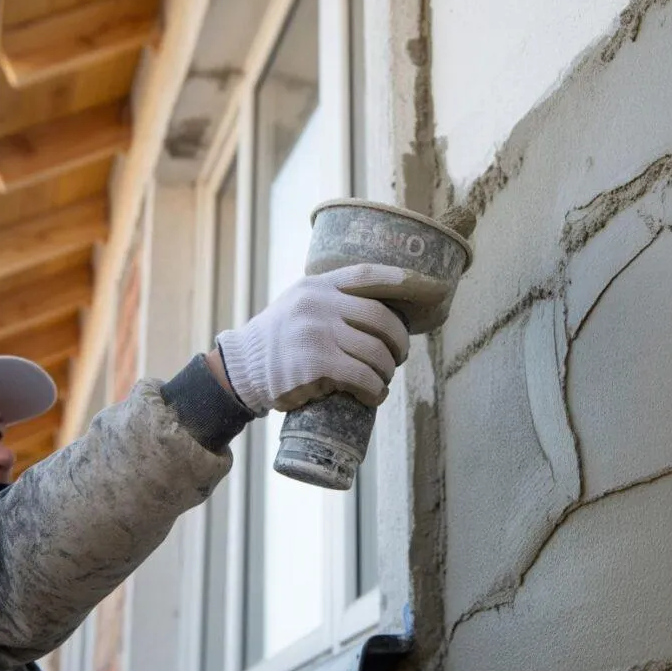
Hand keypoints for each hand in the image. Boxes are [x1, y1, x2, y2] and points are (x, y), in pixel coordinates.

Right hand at [215, 264, 410, 414]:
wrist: (241, 369)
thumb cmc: (277, 340)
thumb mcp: (299, 304)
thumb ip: (331, 300)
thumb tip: (381, 307)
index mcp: (318, 286)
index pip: (367, 274)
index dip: (403, 279)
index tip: (430, 287)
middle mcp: (318, 304)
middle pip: (382, 319)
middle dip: (399, 342)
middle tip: (398, 356)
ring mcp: (317, 333)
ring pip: (376, 352)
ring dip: (387, 371)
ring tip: (382, 380)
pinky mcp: (316, 364)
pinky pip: (362, 378)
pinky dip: (375, 391)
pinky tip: (374, 396)